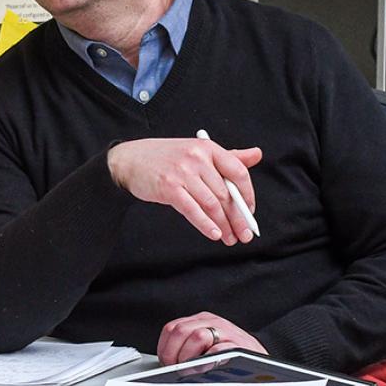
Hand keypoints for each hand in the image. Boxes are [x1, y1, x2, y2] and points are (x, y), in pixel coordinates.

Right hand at [106, 137, 261, 244]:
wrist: (129, 160)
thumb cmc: (164, 157)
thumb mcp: (197, 151)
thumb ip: (228, 156)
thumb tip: (256, 155)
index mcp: (207, 147)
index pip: (238, 172)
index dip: (248, 195)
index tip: (250, 212)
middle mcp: (197, 158)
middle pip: (226, 193)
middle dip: (238, 218)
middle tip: (244, 234)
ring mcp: (183, 173)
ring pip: (212, 204)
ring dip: (224, 225)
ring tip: (229, 238)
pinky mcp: (169, 188)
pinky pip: (193, 210)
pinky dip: (205, 224)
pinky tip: (214, 233)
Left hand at [157, 313, 265, 365]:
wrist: (263, 362)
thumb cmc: (231, 358)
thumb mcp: (207, 347)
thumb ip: (188, 349)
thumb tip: (167, 364)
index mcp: (201, 320)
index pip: (172, 328)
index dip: (165, 348)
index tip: (167, 364)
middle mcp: (213, 322)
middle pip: (180, 331)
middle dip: (174, 354)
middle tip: (177, 370)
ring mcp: (227, 332)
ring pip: (197, 336)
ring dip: (189, 356)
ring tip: (191, 369)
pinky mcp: (239, 344)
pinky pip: (218, 348)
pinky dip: (210, 359)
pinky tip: (208, 367)